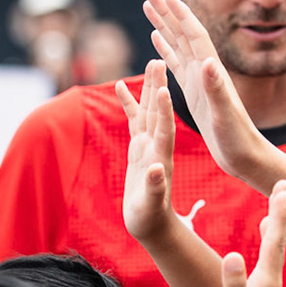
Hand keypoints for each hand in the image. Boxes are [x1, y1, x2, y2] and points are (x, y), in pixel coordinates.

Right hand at [119, 59, 178, 242]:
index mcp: (162, 157)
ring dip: (149, 87)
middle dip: (158, 86)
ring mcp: (148, 146)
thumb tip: (156, 170)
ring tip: (150, 62)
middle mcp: (157, 147)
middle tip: (158, 61)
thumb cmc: (150, 218)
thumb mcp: (151, 205)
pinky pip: (134, 120)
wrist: (155, 225)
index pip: (165, 128)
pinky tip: (120, 86)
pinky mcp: (140, 148)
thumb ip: (155, 187)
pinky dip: (129, 103)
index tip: (164, 87)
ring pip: (149, 111)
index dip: (164, 108)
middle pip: (158, 111)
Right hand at [142, 0, 269, 181]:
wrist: (245, 154)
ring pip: (177, 43)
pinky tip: (156, 38)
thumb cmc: (237, 137)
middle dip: (166, 10)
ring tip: (148, 6)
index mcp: (210, 71)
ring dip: (163, 24)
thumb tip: (206, 60)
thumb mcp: (225, 114)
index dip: (179, 13)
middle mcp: (204, 69)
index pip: (193, 34)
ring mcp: (198, 79)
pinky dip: (165, 48)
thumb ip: (216, 87)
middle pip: (183, 32)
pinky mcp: (193, 91)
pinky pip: (175, 63)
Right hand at [217, 180, 285, 286]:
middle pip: (279, 237)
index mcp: (268, 280)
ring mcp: (268, 286)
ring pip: (275, 246)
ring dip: (275, 222)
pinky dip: (268, 238)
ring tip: (275, 201)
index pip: (275, 238)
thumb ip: (233, 286)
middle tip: (282, 183)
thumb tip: (233, 255)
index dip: (278, 210)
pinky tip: (265, 234)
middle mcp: (272, 279)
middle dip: (280, 209)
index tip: (282, 185)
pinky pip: (267, 256)